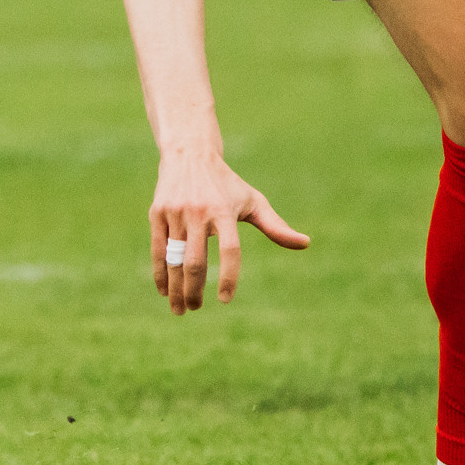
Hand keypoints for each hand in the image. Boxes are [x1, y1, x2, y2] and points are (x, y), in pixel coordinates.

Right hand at [146, 147, 309, 313]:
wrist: (190, 155)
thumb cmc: (226, 184)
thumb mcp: (252, 201)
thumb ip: (275, 226)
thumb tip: (305, 244)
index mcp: (224, 212)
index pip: (229, 250)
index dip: (227, 277)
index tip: (224, 299)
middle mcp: (199, 212)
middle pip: (195, 261)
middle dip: (194, 290)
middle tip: (196, 309)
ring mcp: (176, 213)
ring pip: (174, 259)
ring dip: (176, 288)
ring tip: (180, 308)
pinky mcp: (158, 213)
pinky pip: (158, 249)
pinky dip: (160, 273)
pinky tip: (164, 291)